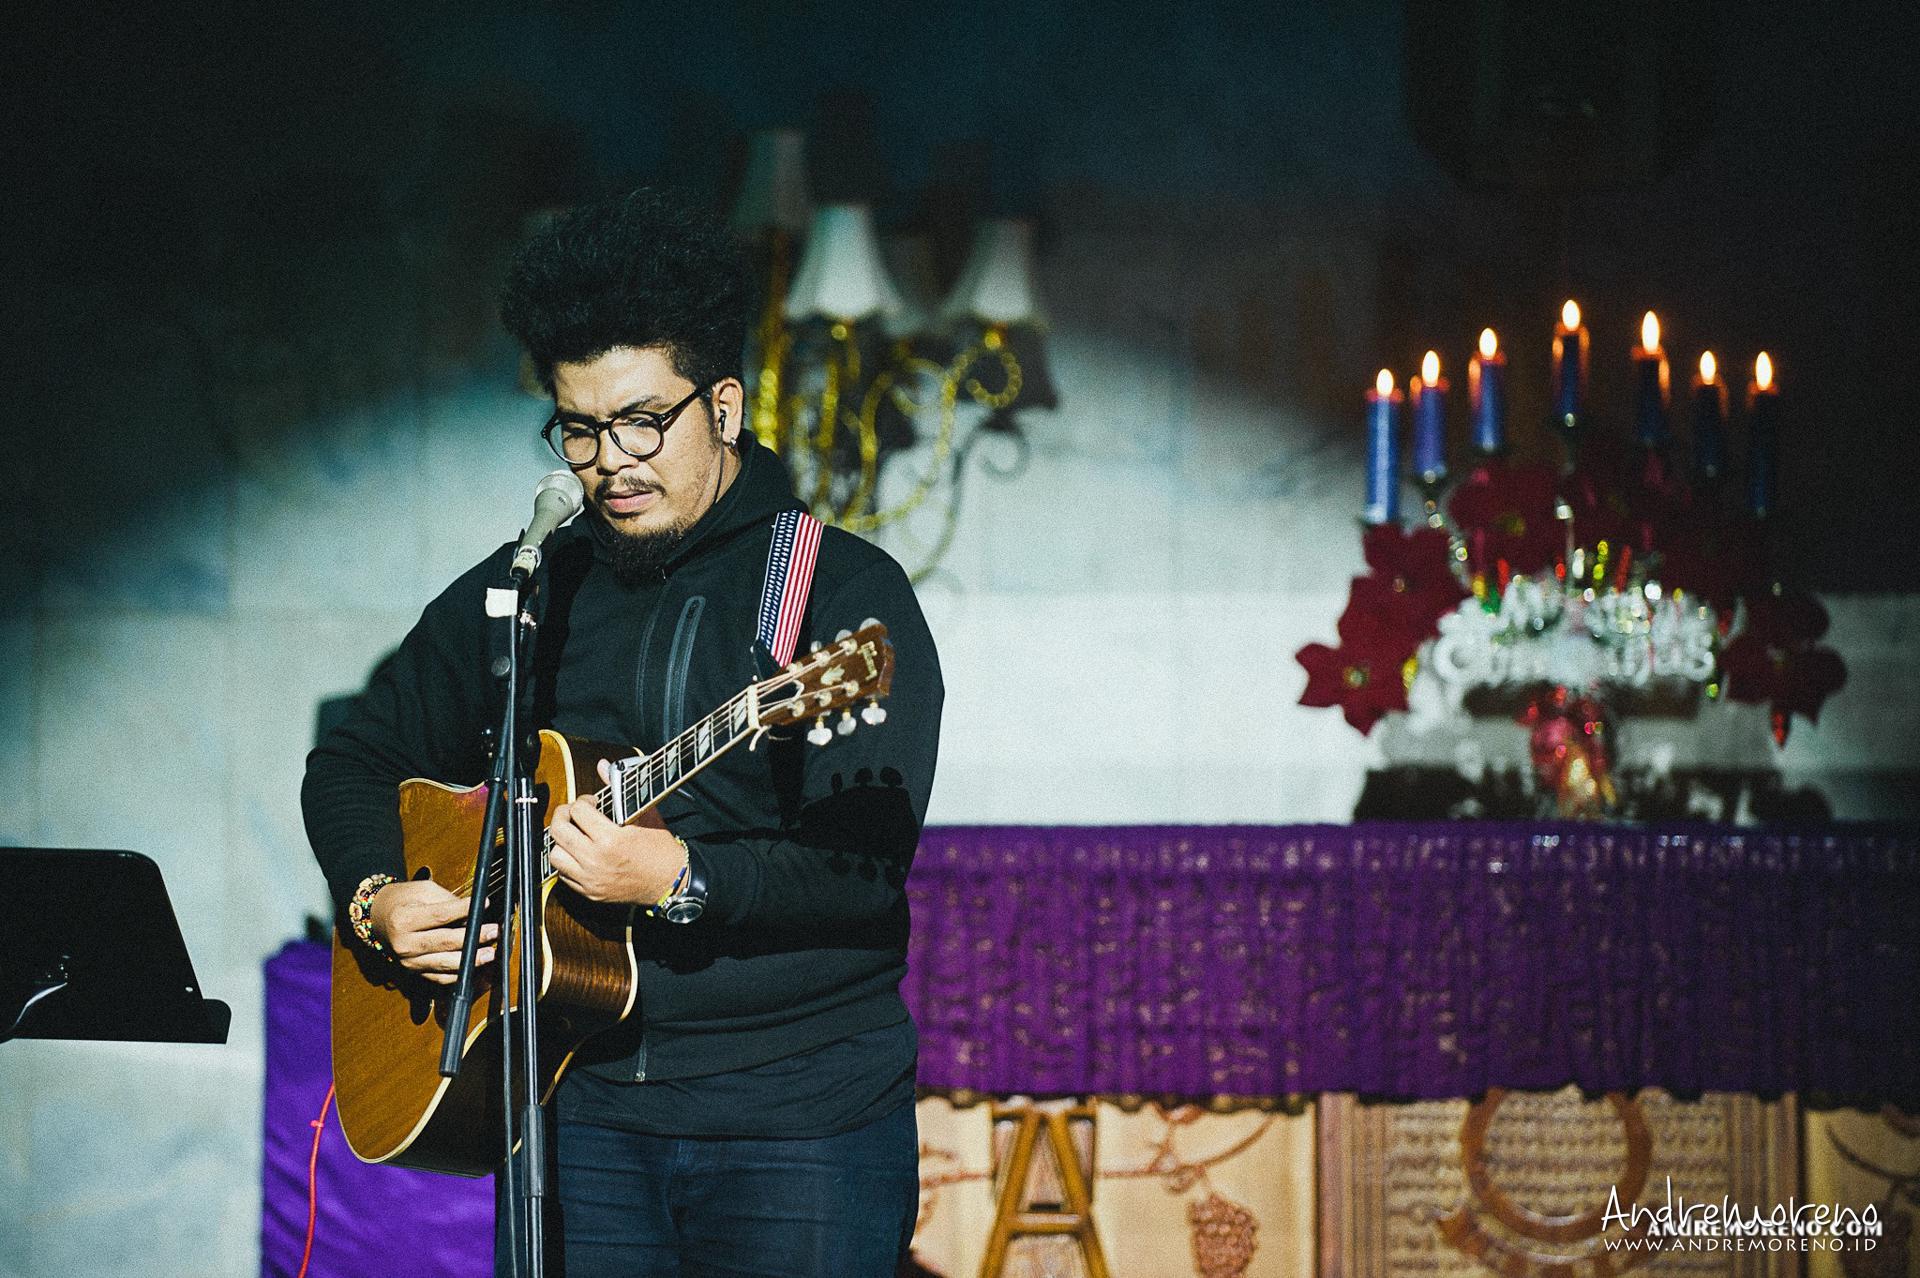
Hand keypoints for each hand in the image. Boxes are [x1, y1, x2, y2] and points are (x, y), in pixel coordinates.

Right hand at [369, 878, 496, 985]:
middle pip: (444, 942)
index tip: (485, 903)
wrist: (379, 918)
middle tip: (494, 931)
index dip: (464, 910)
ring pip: (444, 963)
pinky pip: (441, 978)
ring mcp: (408, 962)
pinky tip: (475, 965)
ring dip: (470, 959)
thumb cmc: (404, 901)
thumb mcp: (424, 891)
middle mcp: (403, 944)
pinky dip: (460, 973)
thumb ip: (449, 902)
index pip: (440, 915)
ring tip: (489, 953)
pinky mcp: (415, 973)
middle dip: (473, 938)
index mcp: (403, 920)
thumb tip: (475, 913)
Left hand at [545, 760, 687, 905]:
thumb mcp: (644, 814)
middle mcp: (596, 860)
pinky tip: (579, 854)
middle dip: (563, 816)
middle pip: (558, 831)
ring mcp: (591, 879)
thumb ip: (619, 788)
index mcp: (611, 839)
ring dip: (561, 842)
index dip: (584, 801)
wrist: (670, 881)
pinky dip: (567, 862)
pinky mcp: (589, 892)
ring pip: (555, 854)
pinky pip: (562, 874)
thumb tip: (603, 766)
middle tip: (574, 814)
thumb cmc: (660, 849)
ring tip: (575, 836)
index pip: (578, 811)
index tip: (592, 803)